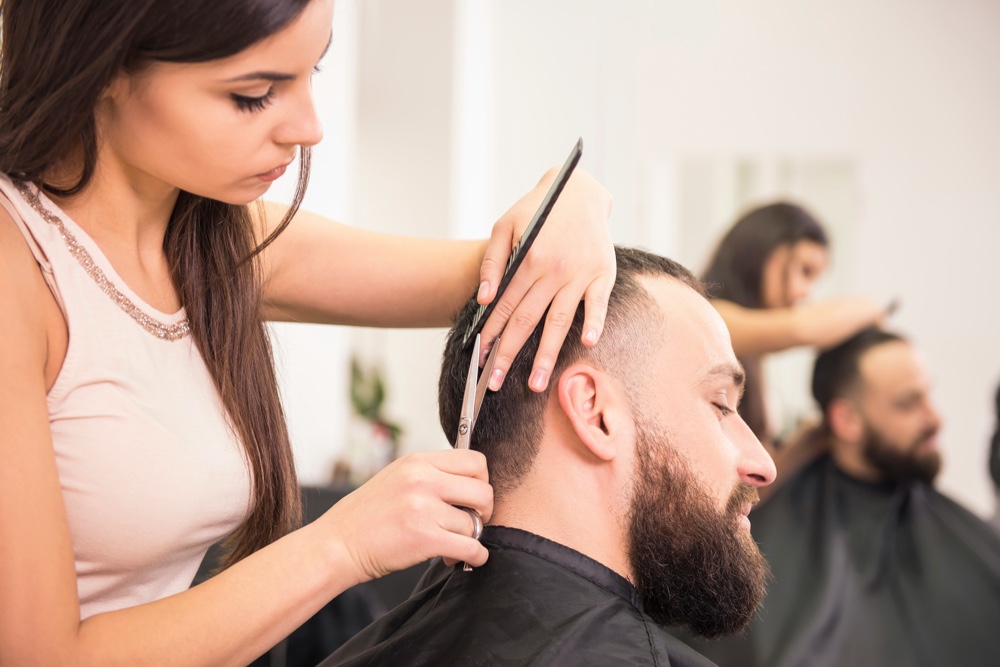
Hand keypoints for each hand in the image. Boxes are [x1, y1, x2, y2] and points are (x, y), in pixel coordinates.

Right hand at [320, 449, 493, 583]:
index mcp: (417, 462)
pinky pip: (470, 547)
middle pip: (483, 491)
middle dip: (484, 511)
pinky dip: (475, 557)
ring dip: (471, 537)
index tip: (473, 497)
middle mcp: (423, 480)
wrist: (337, 544)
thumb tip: (468, 484)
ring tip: (454, 544)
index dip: (482, 481)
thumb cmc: (365, 516)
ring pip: (474, 523)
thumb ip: (430, 475)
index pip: (475, 461)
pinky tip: (466, 560)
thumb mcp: (396, 478)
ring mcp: (423, 509)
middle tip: (472, 522)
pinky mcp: (424, 539)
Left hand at [478, 167, 614, 391]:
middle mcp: (553, 270)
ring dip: (547, 354)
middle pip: (528, 320)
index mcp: (528, 259)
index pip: (505, 306)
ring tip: (537, 383)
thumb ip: (492, 262)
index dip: (491, 333)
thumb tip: (483, 299)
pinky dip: (594, 322)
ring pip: (560, 321)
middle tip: (496, 382)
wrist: (578, 190)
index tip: (480, 358)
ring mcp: (580, 274)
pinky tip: (587, 343)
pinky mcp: (603, 273)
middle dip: (510, 354)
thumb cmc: (537, 210)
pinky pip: (598, 303)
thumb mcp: (504, 226)